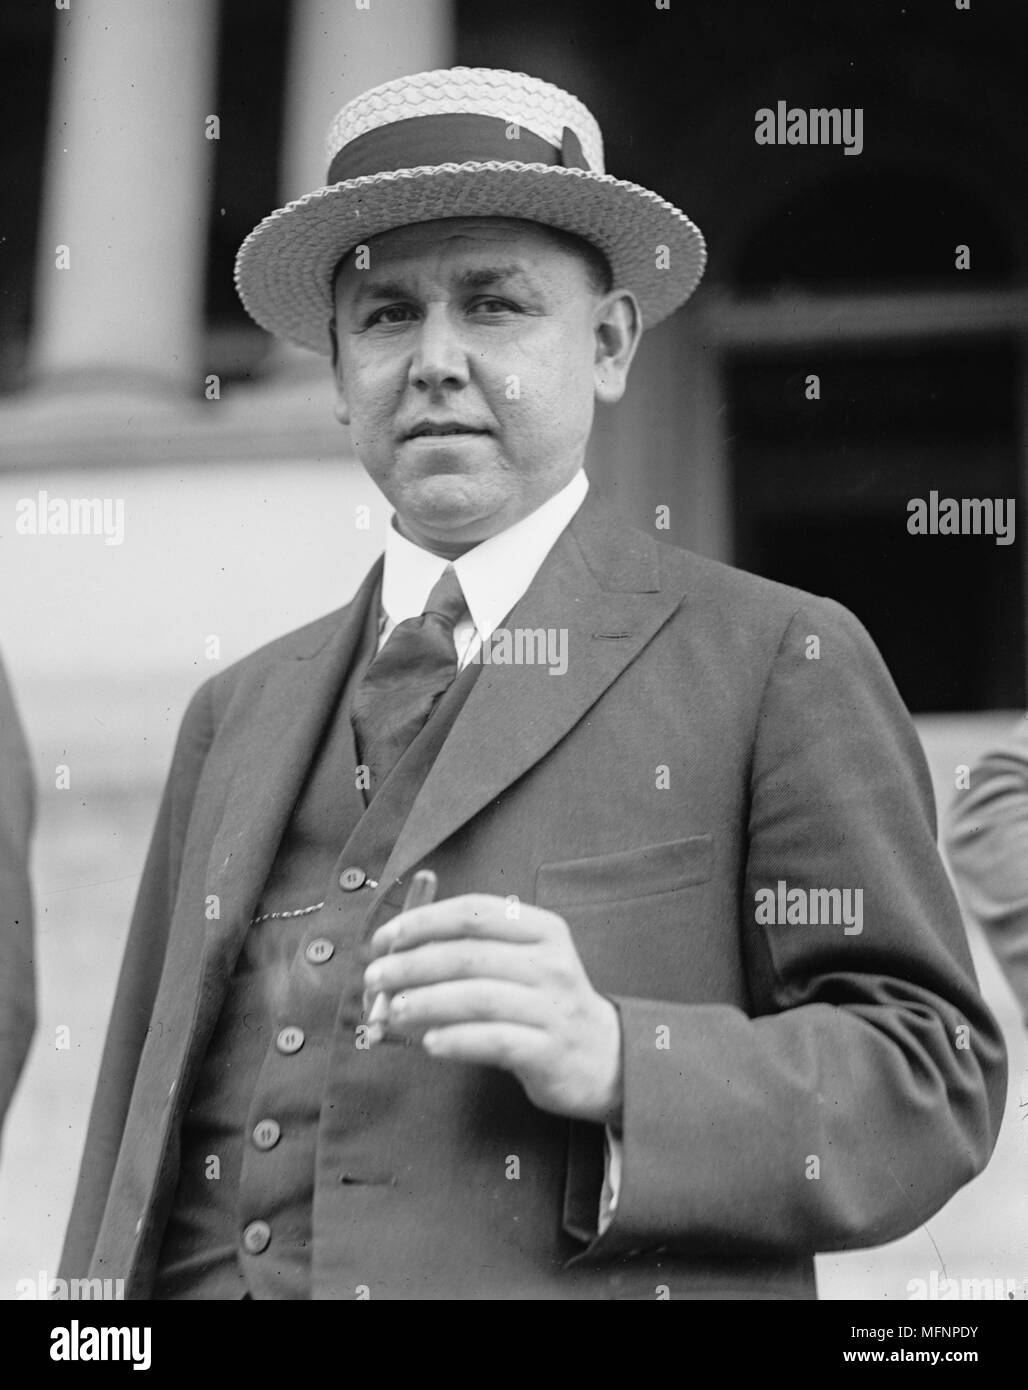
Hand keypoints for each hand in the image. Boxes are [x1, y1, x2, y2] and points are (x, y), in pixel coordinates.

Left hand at [363, 893, 622, 1125]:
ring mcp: (553, 1007)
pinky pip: (494, 1040)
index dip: (422, 922)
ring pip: (478, 997)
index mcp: (542, 929)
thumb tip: (395, 956)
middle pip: (469, 955)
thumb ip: (468, 953)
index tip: (385, 938)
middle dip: (412, 964)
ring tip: (392, 1010)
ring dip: (426, 1002)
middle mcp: (551, 963)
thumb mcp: (521, 963)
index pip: (473, 914)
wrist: (603, 1056)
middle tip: (375, 977)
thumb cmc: (543, 1003)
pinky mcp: (549, 1051)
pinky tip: (429, 1043)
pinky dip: (457, 1039)